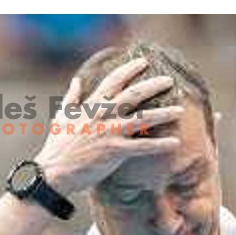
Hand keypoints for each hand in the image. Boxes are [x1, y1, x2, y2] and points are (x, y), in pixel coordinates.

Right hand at [36, 57, 181, 194]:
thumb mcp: (62, 116)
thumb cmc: (57, 146)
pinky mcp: (114, 151)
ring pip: (143, 118)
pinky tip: (175, 143)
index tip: (144, 62)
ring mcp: (109, 132)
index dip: (130, 69)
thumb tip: (77, 80)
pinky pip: (143, 147)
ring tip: (181, 110)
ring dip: (164, 113)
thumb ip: (72, 97)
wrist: (54, 172)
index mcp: (91, 105)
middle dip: (153, 85)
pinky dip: (160, 145)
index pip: (113, 81)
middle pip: (133, 94)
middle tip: (170, 80)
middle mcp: (102, 115)